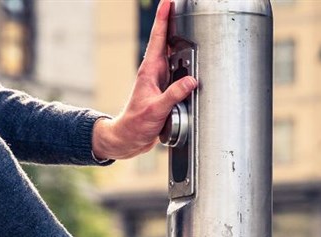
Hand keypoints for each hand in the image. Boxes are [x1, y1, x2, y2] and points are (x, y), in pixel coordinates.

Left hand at [92, 0, 197, 160]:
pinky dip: (185, 61)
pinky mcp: (165, 90)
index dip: (163, 18)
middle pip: (165, 40)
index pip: (158, 38)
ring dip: (179, 39)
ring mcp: (159, 80)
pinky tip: (191, 58)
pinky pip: (177, 71)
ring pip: (172, 55)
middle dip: (171, 21)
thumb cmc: (136, 123)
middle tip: (179, 4)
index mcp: (150, 70)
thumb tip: (191, 81)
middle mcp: (154, 72)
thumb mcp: (157, 109)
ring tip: (186, 22)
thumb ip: (174, 94)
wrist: (129, 138)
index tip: (168, 1)